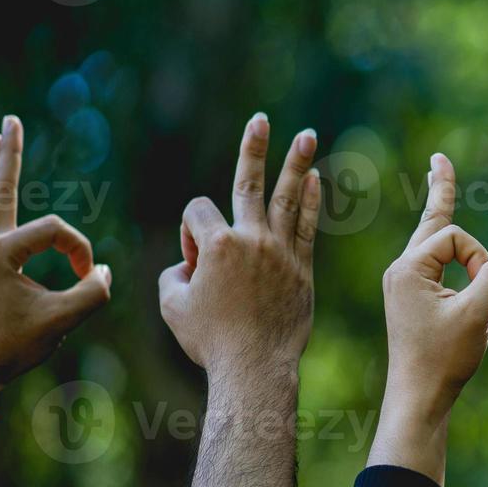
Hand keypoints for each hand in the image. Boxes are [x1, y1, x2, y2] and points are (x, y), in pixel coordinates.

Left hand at [0, 115, 111, 404]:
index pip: (56, 232)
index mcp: (0, 252)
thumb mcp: (62, 322)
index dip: (81, 250)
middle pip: (3, 188)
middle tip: (9, 120)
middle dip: (10, 154)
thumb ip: (93, 293)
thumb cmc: (12, 347)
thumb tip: (104, 272)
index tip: (89, 276)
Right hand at [158, 113, 318, 377]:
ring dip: (295, 164)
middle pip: (248, 183)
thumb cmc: (210, 340)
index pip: (198, 212)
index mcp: (218, 244)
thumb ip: (174, 272)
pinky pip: (307, 225)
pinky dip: (310, 202)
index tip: (194, 267)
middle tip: (261, 119)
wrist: (255, 367)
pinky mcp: (303, 267)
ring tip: (307, 135)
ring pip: (287, 197)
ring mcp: (282, 251)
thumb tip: (190, 264)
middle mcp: (253, 239)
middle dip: (253, 148)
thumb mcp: (172, 304)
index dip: (188, 235)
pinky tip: (315, 179)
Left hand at [381, 153, 487, 423]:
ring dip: (445, 218)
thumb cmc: (441, 359)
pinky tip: (445, 233)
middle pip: (431, 222)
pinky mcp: (411, 299)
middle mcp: (401, 270)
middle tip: (440, 158)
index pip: (453, 237)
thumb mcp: (475, 316)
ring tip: (439, 176)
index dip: (477, 256)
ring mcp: (404, 284)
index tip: (483, 287)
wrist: (417, 397)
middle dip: (441, 190)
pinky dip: (449, 250)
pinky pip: (433, 262)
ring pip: (431, 240)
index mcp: (408, 269)